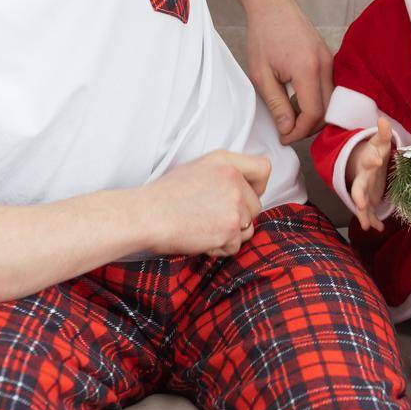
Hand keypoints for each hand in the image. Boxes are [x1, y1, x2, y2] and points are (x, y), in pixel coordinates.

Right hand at [140, 150, 271, 257]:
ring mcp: (234, 204)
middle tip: (211, 218)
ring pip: (247, 228)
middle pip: (256, 206)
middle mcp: (234, 179)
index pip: (263, 168)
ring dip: (229, 234)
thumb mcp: (197, 169)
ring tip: (203, 228)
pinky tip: (200, 239)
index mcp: (225, 161)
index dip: (258, 186)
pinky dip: (219, 248)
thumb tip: (244, 187)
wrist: (146, 216)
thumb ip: (224, 174)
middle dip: (239, 217)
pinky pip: (235, 246)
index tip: (246, 195)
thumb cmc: (165, 195)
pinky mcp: (229, 229)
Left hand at [244, 0, 333, 142]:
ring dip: (313, 114)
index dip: (299, 131)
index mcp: (308, 69)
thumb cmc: (263, 36)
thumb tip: (288, 129)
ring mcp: (331, 61)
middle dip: (308, 127)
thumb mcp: (261, 74)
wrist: (273, 6)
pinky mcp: (330, 58)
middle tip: (286, 131)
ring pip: (331, 100)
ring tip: (288, 114)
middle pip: (328, 110)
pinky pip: (329, 87)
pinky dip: (316, 100)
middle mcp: (326, 65)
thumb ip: (277, 104)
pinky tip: (296, 99)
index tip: (284, 137)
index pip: (313, 113)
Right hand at [346, 117, 394, 231]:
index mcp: (368, 163)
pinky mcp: (369, 200)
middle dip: (359, 196)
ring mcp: (365, 191)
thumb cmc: (374, 152)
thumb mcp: (379, 142)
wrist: (364, 163)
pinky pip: (370, 213)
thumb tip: (382, 119)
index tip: (377, 160)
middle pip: (359, 187)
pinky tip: (378, 228)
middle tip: (360, 204)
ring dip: (364, 214)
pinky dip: (373, 221)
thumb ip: (382, 133)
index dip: (372, 160)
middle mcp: (363, 178)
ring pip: (362, 204)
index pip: (369, 160)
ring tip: (366, 225)